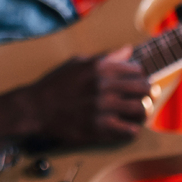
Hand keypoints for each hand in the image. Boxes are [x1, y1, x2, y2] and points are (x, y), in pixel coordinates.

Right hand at [0, 54, 152, 152]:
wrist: (36, 108)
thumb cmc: (56, 84)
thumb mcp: (77, 63)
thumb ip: (106, 57)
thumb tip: (128, 50)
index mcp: (99, 67)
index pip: (137, 69)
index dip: (139, 76)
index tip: (135, 82)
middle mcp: (103, 86)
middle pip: (144, 88)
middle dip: (145, 93)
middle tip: (139, 98)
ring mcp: (102, 108)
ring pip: (141, 109)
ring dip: (141, 111)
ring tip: (135, 113)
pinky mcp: (99, 128)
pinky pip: (130, 131)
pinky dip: (131, 130)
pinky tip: (125, 127)